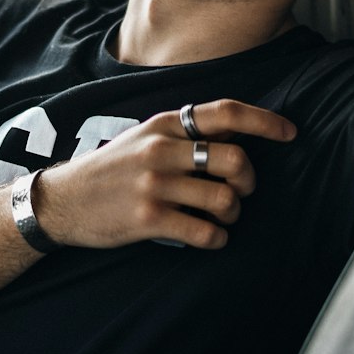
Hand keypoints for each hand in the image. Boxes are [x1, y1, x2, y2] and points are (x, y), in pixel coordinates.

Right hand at [33, 99, 296, 249]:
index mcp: (165, 124)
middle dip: (249, 181)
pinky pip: (205, 232)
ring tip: (219, 217)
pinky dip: (216, 239)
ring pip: (225, 199)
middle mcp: (162, 150)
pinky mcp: (148, 219)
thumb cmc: (112, 170)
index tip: (291, 133)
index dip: (266, 122)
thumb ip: (185, 134)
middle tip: (241, 191)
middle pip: (236, 160)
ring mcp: (155, 185)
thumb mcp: (145, 137)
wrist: (62, 201)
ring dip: (233, 214)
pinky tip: (207, 238)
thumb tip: (240, 138)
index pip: (226, 113)